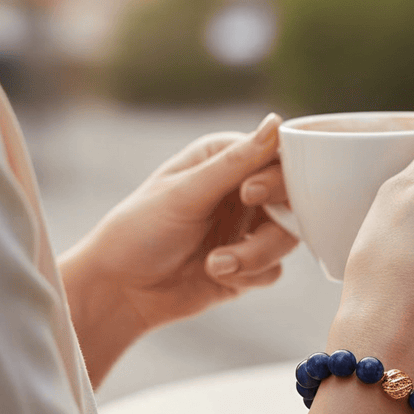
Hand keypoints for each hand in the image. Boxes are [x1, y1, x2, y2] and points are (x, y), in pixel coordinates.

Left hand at [61, 113, 298, 383]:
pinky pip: (274, 269)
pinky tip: (217, 275)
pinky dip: (251, 275)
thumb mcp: (186, 193)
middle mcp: (242, 191)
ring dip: (256, 255)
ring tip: (218, 264)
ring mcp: (248, 228)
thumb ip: (235, 162)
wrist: (120, 291)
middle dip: (273, 225)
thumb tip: (276, 122)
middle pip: (294, 200)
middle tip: (242, 238)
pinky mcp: (250, 265)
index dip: (278, 177)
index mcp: (226, 160)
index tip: (250, 195)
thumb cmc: (140, 231)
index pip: (279, 157)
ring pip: (288, 238)